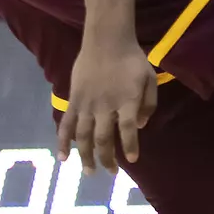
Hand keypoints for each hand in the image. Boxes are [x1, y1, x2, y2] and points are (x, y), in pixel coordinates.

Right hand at [57, 35, 159, 175]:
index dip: (129, 146)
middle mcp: (105, 106)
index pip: (127, 130)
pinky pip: (67, 124)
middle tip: (111, 173)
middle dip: (107, 159)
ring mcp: (87, 104)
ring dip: (86, 156)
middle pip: (103, 138)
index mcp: (126, 101)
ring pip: (84, 136)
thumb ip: (149, 104)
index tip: (131, 160)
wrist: (107, 40)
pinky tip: (63, 157)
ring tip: (89, 172)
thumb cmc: (132, 60)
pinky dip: (63, 141)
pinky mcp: (74, 99)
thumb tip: (140, 126)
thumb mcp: (150, 79)